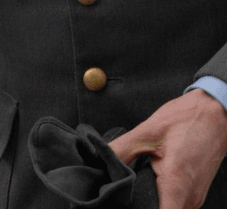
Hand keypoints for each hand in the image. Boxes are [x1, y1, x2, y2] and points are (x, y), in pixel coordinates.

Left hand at [109, 88, 226, 208]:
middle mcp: (190, 198)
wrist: (215, 114)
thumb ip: (122, 149)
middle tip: (122, 191)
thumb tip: (99, 161)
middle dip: (142, 206)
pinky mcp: (194, 192)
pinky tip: (150, 181)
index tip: (125, 206)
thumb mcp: (147, 131)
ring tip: (134, 185)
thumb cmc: (185, 120)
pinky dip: (163, 198)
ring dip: (153, 201)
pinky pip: (177, 203)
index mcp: (177, 185)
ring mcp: (195, 197)